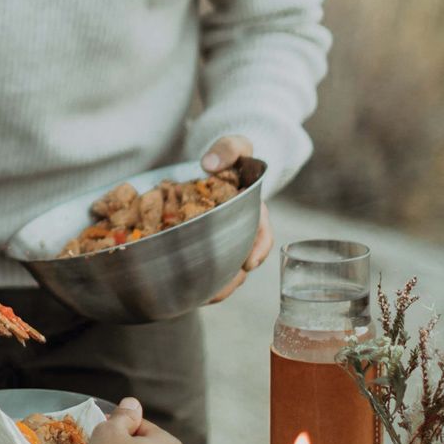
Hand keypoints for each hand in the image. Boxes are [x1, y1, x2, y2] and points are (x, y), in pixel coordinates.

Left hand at [200, 135, 273, 303]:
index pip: (263, 236)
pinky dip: (195, 279)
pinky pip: (204, 265)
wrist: (217, 163)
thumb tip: (209, 164)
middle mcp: (242, 231)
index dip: (258, 250)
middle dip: (231, 280)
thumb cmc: (229, 155)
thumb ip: (227, 149)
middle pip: (242, 263)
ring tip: (196, 298)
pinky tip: (179, 289)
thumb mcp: (234, 146)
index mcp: (254, 212)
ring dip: (214, 286)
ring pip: (224, 270)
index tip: (248, 263)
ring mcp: (224, 241)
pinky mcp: (205, 245)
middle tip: (214, 293)